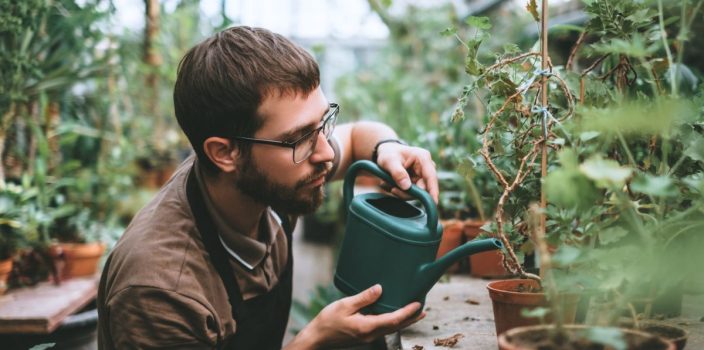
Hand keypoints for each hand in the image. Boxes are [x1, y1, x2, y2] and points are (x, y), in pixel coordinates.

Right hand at [292, 284, 424, 348]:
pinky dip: (393, 322)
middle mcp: (370, 334)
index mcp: (367, 327)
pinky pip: (383, 329)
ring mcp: (368, 337)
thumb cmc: (327, 322)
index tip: (418, 304)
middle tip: (423, 309)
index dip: (408, 312)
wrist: (316, 339)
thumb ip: (363, 297)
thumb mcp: (344, 305)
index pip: (394, 320)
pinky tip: (392, 315)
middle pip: (397, 327)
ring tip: (414, 313)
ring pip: (391, 329)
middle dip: (411, 318)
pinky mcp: (364, 336)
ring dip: (404, 321)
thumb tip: (380, 289)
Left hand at [375, 143, 438, 202]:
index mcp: (423, 158)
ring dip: (401, 192)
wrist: (386, 154)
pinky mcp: (417, 183)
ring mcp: (422, 176)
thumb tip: (407, 187)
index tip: (434, 202)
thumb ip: (397, 173)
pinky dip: (400, 191)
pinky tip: (390, 184)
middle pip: (423, 188)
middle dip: (407, 192)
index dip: (433, 190)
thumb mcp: (389, 160)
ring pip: (416, 193)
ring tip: (387, 183)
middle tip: (392, 189)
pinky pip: (411, 193)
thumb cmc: (389, 153)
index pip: (431, 176)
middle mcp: (426, 168)